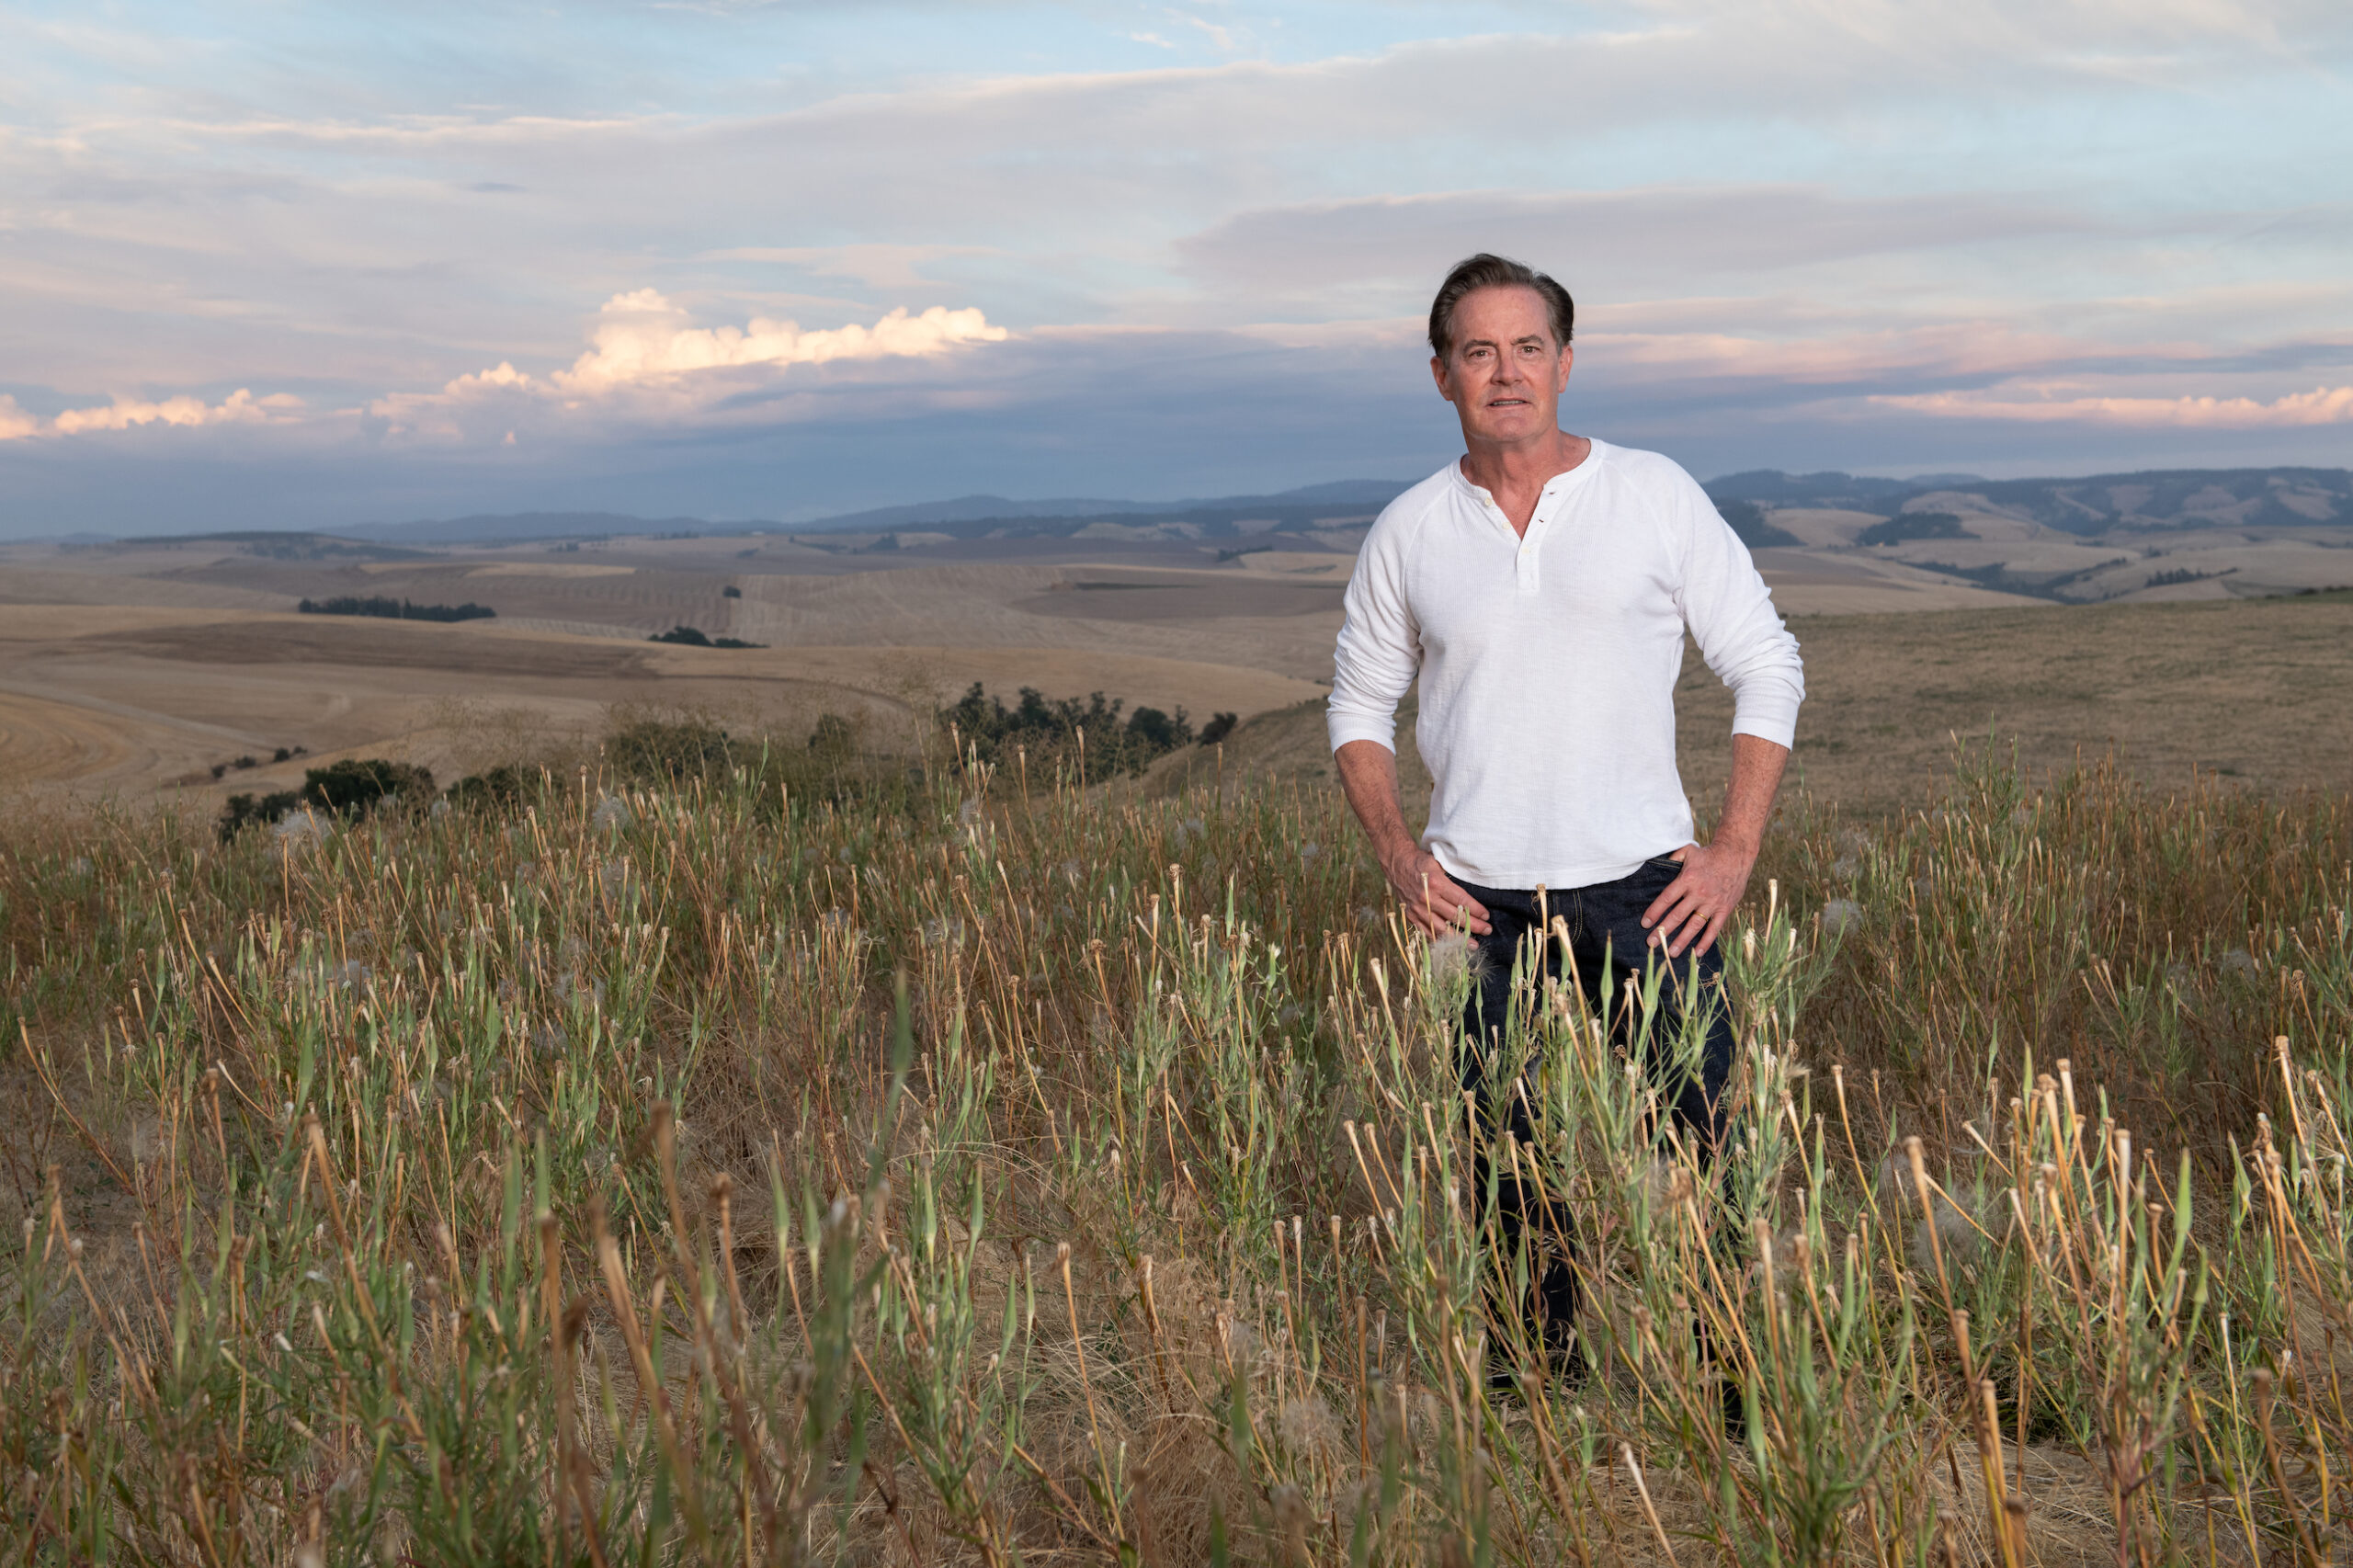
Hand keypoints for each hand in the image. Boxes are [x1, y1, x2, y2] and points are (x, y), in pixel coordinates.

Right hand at [1383, 847, 1490, 938]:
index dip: (1476, 910)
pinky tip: (1451, 944)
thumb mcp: (1440, 863)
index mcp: (1437, 883)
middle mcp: (1427, 898)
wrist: (1397, 863)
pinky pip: (1426, 931)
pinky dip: (1440, 939)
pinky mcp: (1411, 915)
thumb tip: (1474, 888)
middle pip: (1455, 917)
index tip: (1487, 916)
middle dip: (1474, 925)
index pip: (1462, 901)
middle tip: (1487, 930)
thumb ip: (1454, 877)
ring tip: (1473, 944)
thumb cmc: (1421, 862)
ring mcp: (1418, 909)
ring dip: (1459, 938)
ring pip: (1442, 928)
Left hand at [1639, 840, 1754, 959]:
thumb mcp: (1687, 851)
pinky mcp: (1725, 908)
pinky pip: (1714, 928)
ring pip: (1695, 925)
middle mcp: (1699, 893)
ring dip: (1682, 941)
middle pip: (1678, 915)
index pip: (1667, 899)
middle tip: (1652, 943)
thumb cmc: (1708, 854)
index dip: (1655, 912)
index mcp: (1687, 879)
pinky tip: (1698, 952)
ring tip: (1671, 952)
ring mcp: (1713, 902)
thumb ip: (1672, 859)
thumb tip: (1658, 866)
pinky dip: (1706, 941)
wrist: (1736, 855)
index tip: (1645, 923)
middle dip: (1663, 931)